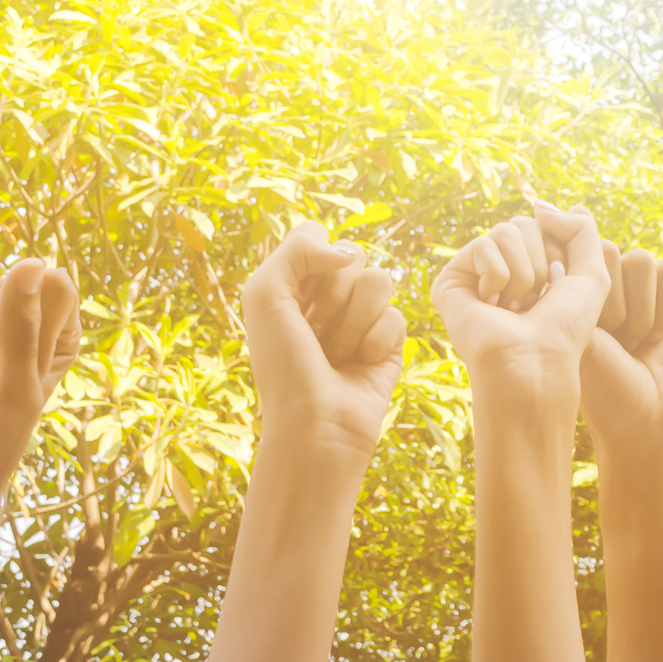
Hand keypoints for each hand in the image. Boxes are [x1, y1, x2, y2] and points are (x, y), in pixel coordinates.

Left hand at [241, 221, 407, 456]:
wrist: (315, 426)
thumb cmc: (283, 365)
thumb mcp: (265, 294)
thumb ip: (298, 247)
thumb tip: (347, 253)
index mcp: (293, 285)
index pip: (318, 235)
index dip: (312, 260)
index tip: (295, 298)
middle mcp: (327, 299)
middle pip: (353, 255)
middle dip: (333, 295)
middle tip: (314, 333)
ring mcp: (360, 320)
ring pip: (380, 280)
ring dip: (354, 321)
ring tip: (337, 354)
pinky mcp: (390, 343)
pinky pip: (397, 315)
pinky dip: (375, 342)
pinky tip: (360, 366)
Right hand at [432, 203, 608, 411]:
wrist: (534, 363)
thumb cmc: (565, 328)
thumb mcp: (591, 272)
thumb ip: (580, 228)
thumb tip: (538, 203)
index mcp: (532, 266)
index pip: (545, 224)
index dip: (560, 251)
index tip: (558, 287)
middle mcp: (502, 268)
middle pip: (524, 223)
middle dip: (541, 259)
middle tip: (535, 299)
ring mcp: (476, 274)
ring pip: (505, 231)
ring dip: (522, 272)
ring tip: (515, 305)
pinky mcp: (451, 280)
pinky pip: (482, 245)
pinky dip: (497, 275)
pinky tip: (491, 305)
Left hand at [580, 243, 662, 460]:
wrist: (647, 424)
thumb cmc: (601, 388)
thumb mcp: (574, 326)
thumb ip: (565, 268)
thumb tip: (543, 206)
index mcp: (568, 291)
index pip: (576, 249)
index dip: (582, 285)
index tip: (584, 329)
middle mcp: (601, 286)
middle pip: (610, 252)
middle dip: (614, 304)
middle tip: (613, 344)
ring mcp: (637, 292)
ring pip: (642, 261)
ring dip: (641, 310)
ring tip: (635, 345)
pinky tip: (659, 338)